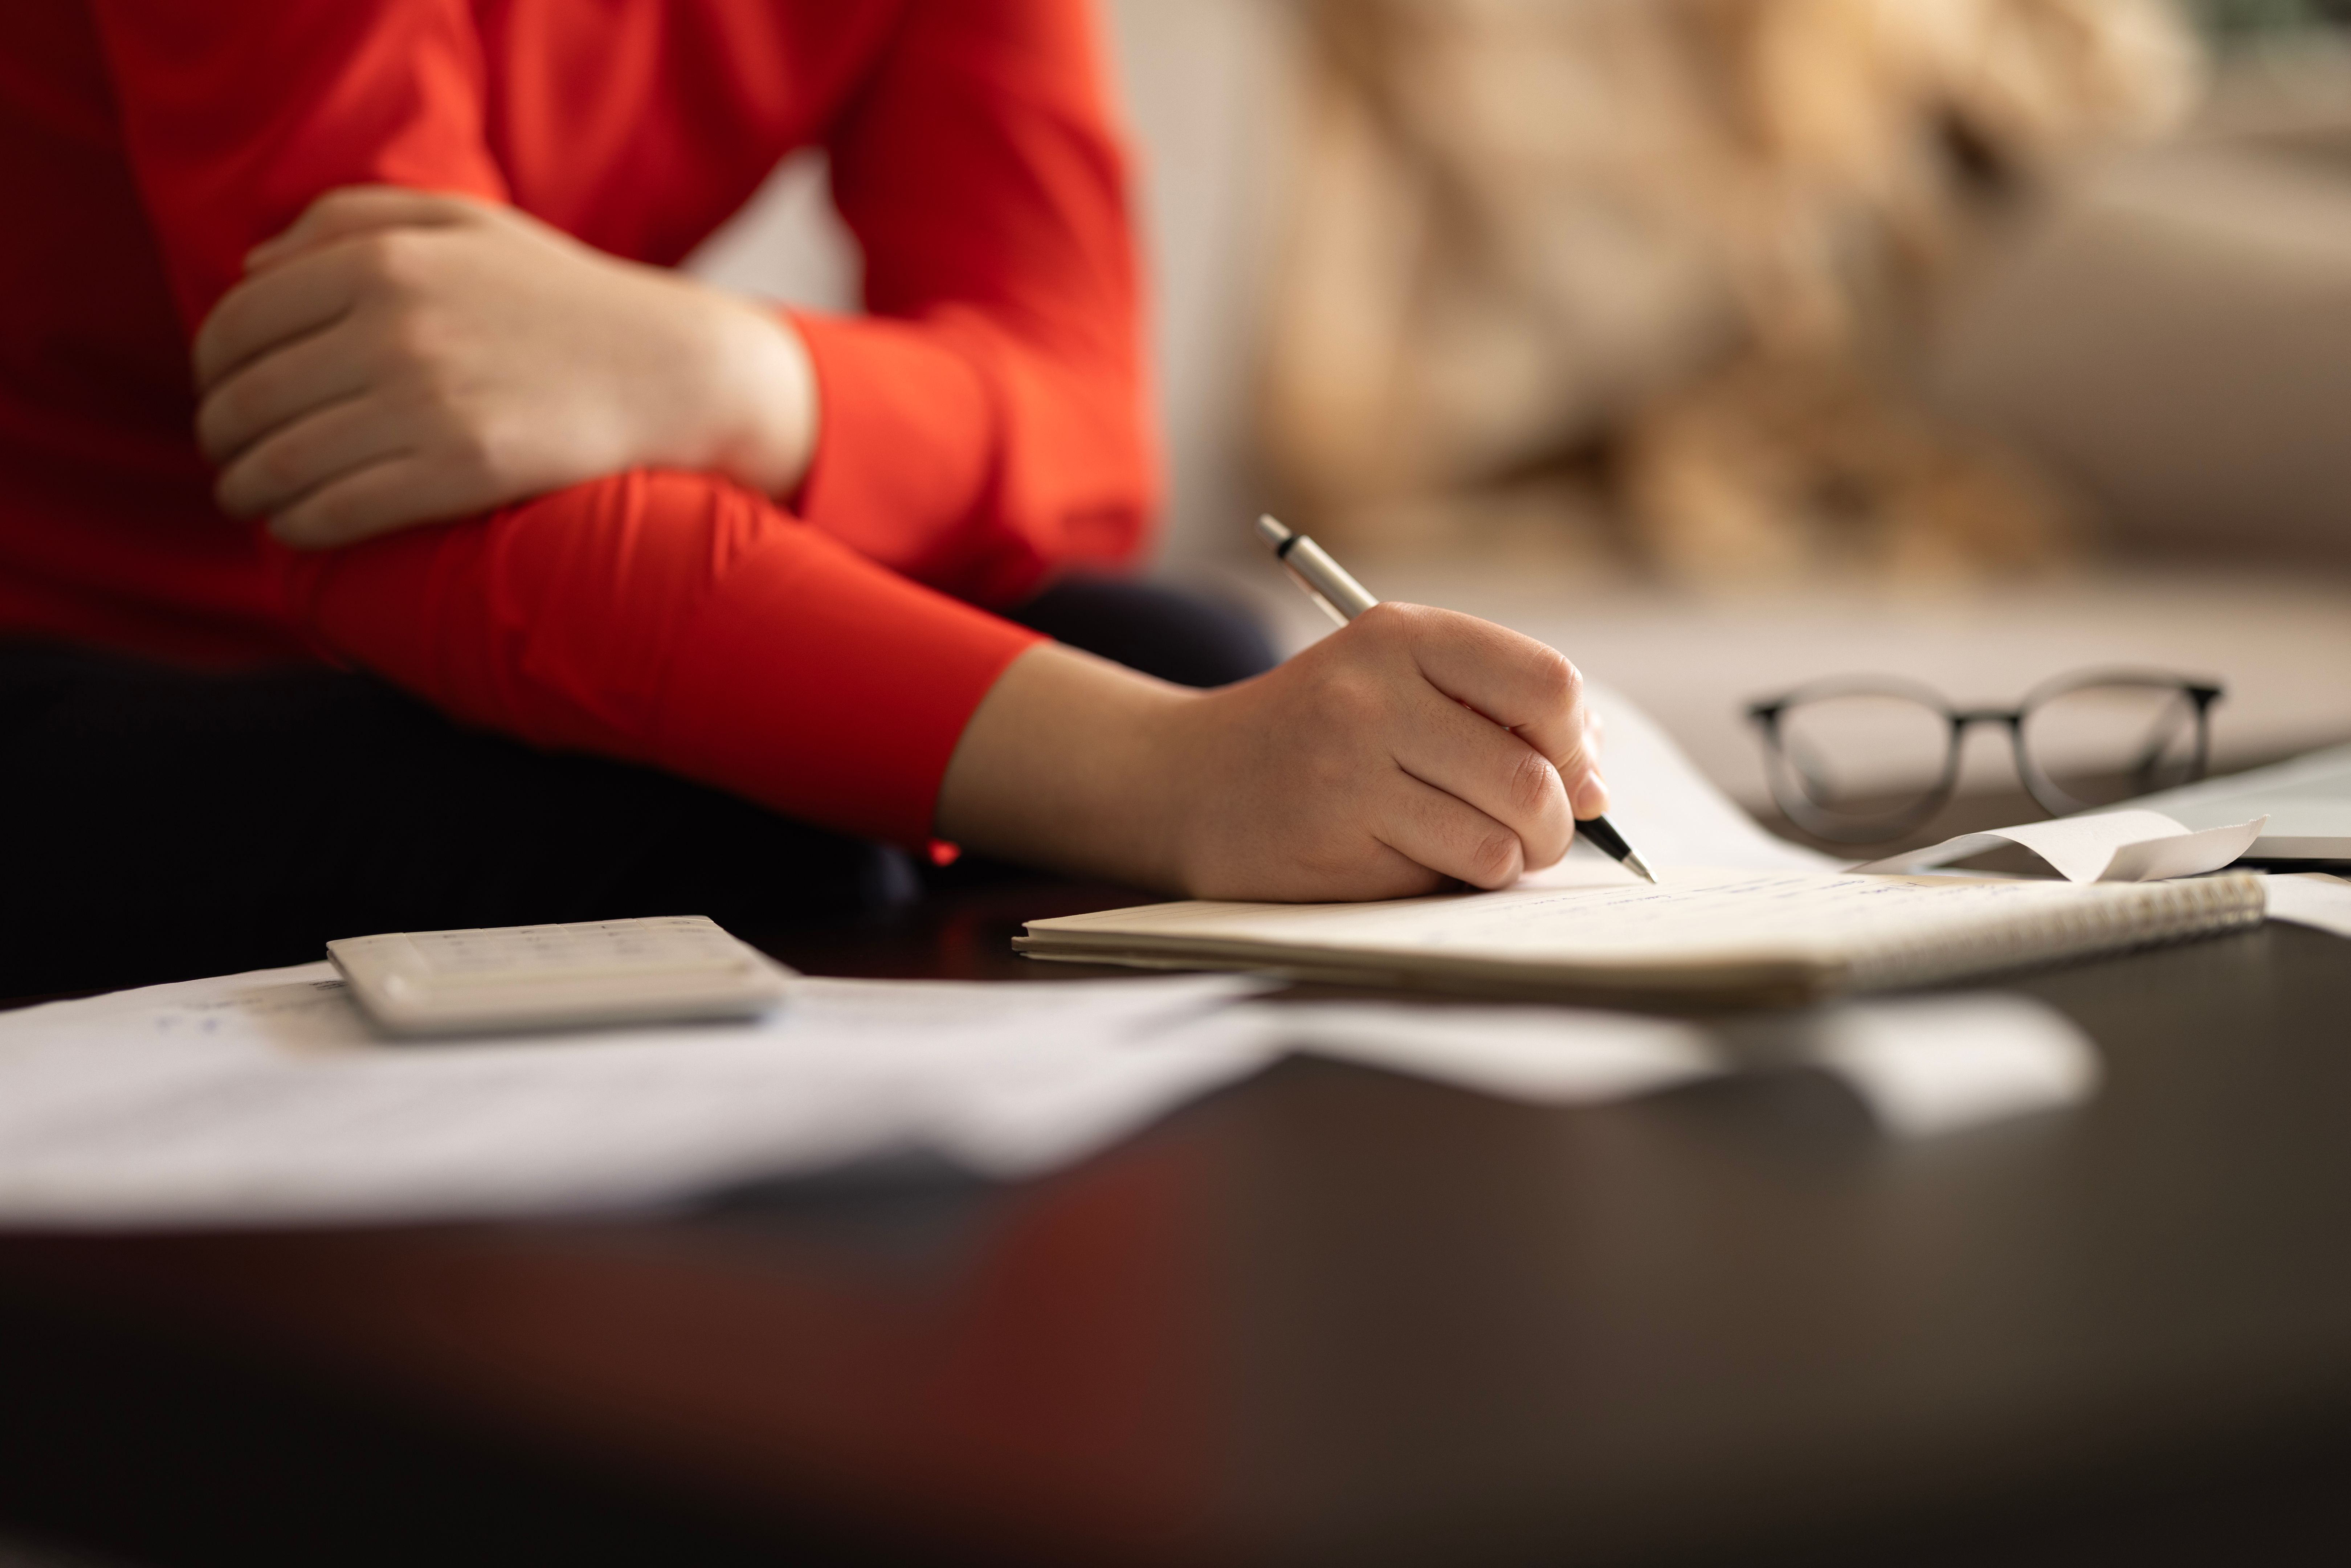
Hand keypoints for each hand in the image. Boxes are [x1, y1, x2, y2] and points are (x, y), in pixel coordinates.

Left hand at [192, 187, 816, 548]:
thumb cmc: (562, 298)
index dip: (210, 370)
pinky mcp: (463, 469)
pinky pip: (339, 510)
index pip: (239, 323)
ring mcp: (428, 401)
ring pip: (282, 462)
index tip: (218, 396)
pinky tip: (297, 531)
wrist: (673, 369)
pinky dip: (299, 528)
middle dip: (220, 438)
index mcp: (382, 261)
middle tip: (227, 458)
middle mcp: (394, 327)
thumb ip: (349, 221)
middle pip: (249, 398)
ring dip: (246, 491)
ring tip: (249, 502)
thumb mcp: (462, 223)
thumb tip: (250, 269)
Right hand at [937, 604, 1607, 900]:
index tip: (1571, 772)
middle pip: (1534, 775)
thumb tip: (1598, 783)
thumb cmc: (1315, 734)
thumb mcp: (1393, 680)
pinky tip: (1412, 859)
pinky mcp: (1335, 842)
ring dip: (1510, 859)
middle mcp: (1375, 694)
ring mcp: (1350, 770)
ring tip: (1477, 848)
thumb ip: (1495, 710)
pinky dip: (1453, 881)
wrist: (1184, 780)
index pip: (1548, 685)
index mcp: (1401, 636)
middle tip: (1539, 833)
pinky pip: (1447, 875)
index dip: (1578, 743)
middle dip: (1557, 822)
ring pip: (1500, 838)